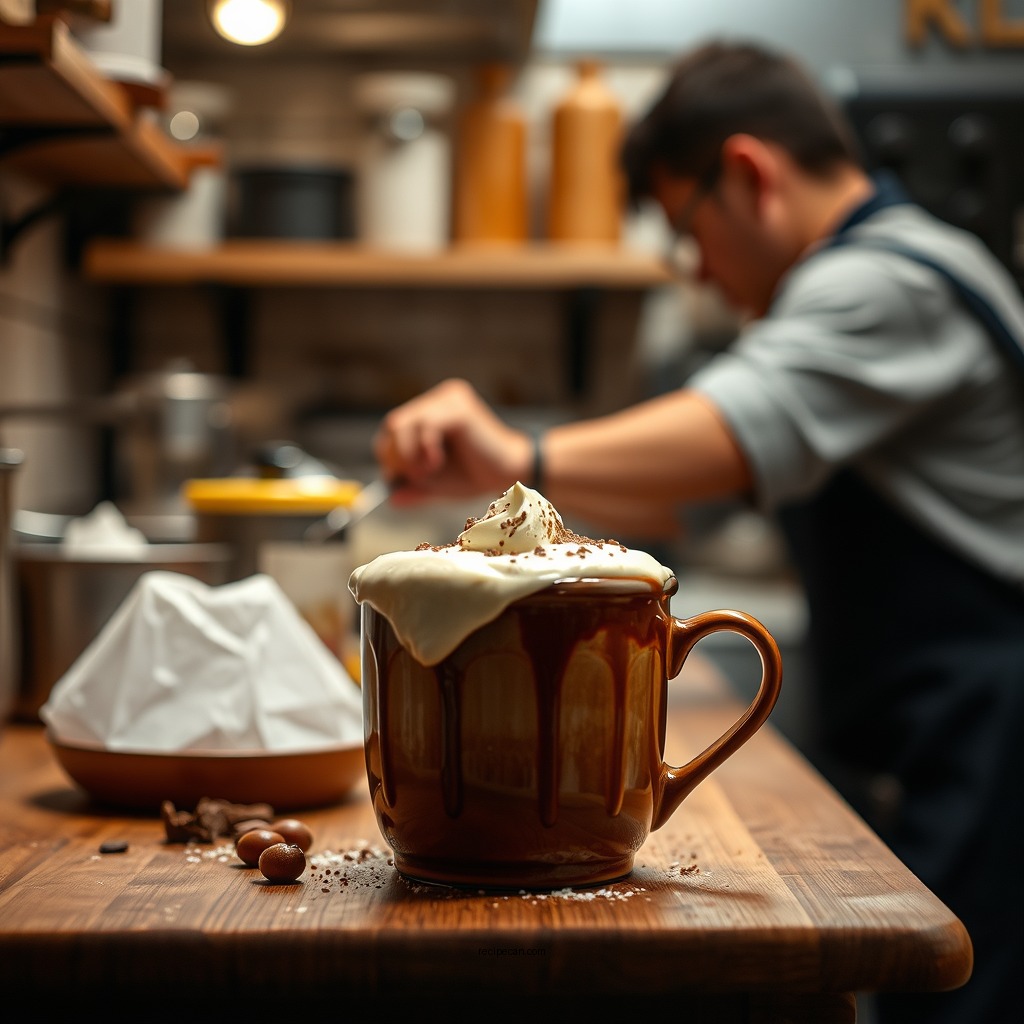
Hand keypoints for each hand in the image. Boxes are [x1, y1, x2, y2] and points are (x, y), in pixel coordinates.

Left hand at [373, 378, 532, 504]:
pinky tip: (437, 463)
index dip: (389, 455)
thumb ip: (414, 488)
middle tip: (415, 477)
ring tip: (428, 472)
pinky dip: (423, 450)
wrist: (513, 474)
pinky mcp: (458, 409)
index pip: (393, 427)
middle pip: (393, 424)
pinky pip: (424, 426)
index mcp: (433, 410)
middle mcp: (440, 398)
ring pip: (402, 424)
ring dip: (407, 456)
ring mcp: (449, 400)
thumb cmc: (478, 475)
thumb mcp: (438, 484)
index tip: (403, 479)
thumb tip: (391, 498)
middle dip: (395, 457)